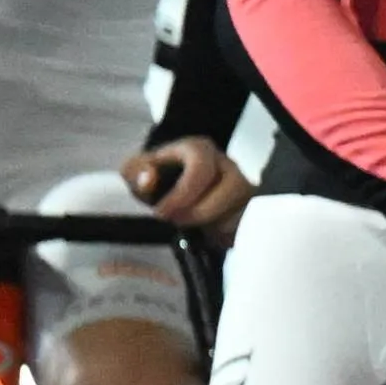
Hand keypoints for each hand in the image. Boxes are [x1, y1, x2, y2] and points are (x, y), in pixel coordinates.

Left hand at [122, 136, 250, 232]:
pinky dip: (228, 235)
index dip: (183, 193)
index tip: (162, 212)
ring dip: (217, 225)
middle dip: (203, 211)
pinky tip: (209, 234)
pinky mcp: (249, 207)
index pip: (202, 168)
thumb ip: (136, 173)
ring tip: (194, 228)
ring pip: (245, 207)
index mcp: (199, 149)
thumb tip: (148, 179)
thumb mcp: (136, 170)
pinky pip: (249, 224)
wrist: (171, 181)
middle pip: (234, 187)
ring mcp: (243, 185)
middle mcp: (227, 164)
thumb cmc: (155, 174)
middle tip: (178, 221)